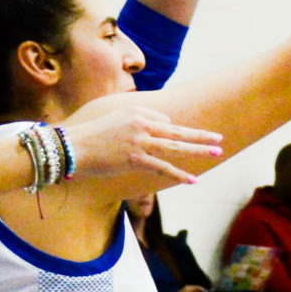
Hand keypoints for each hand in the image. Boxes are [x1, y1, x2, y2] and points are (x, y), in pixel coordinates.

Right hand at [55, 99, 223, 185]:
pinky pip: (163, 167)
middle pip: (177, 129)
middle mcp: (141, 123)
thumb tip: (154, 129)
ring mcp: (140, 141)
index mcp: (136, 111)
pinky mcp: (135, 158)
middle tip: (218, 138)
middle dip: (200, 135)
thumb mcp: (114, 120)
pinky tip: (193, 180)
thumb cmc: (90, 137)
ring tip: (216, 152)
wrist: (72, 148)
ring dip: (198, 150)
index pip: (163, 121)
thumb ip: (135, 123)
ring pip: (176, 146)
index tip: (161, 142)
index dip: (166, 132)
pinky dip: (179, 174)